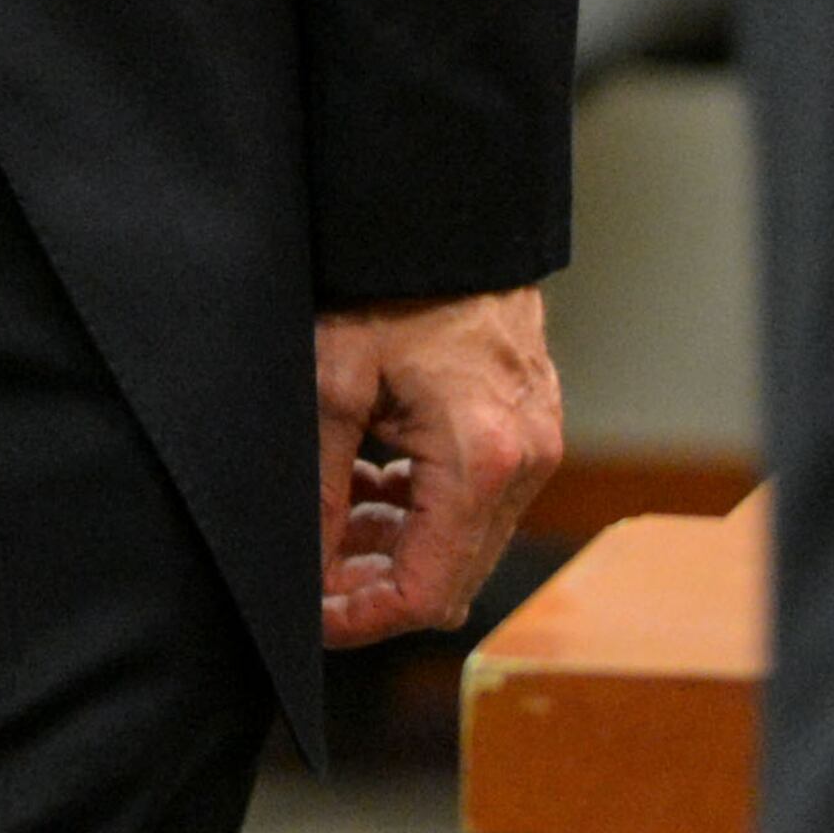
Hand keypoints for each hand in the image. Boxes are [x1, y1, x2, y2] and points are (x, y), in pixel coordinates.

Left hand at [315, 286, 563, 647]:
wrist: (444, 216)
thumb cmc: (388, 282)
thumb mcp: (331, 378)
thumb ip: (316, 479)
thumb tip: (299, 561)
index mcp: (482, 459)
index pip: (428, 591)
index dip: (364, 616)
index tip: (311, 616)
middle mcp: (525, 463)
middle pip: (451, 576)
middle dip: (376, 585)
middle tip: (310, 575)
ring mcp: (534, 445)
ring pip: (462, 539)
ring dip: (396, 544)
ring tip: (328, 522)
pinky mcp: (527, 427)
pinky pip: (474, 497)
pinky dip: (421, 505)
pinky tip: (367, 482)